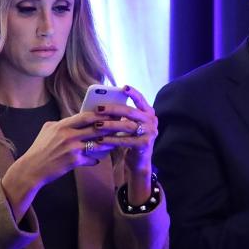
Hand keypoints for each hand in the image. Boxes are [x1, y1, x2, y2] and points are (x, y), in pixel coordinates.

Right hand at [0, 111, 112, 218]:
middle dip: (110, 125)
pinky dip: (95, 159)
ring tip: (115, 141)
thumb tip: (72, 120)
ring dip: (108, 142)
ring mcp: (72, 148)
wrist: (31, 169)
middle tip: (121, 124)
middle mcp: (68, 135)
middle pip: (95, 127)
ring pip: (97, 143)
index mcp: (61, 125)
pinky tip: (98, 159)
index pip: (85, 115)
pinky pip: (90, 159)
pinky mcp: (74, 161)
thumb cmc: (38, 150)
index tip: (111, 112)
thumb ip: (60, 124)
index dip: (100, 113)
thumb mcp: (46, 130)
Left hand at [93, 85, 158, 203]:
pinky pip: (125, 140)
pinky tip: (100, 140)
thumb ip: (122, 115)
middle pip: (130, 112)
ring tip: (96, 125)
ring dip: (110, 125)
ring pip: (127, 125)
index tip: (123, 87)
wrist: (139, 162)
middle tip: (98, 109)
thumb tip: (102, 104)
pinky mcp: (145, 144)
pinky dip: (111, 140)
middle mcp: (152, 121)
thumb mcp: (129, 125)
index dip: (132, 93)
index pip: (141, 99)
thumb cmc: (130, 140)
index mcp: (148, 112)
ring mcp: (150, 133)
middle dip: (113, 109)